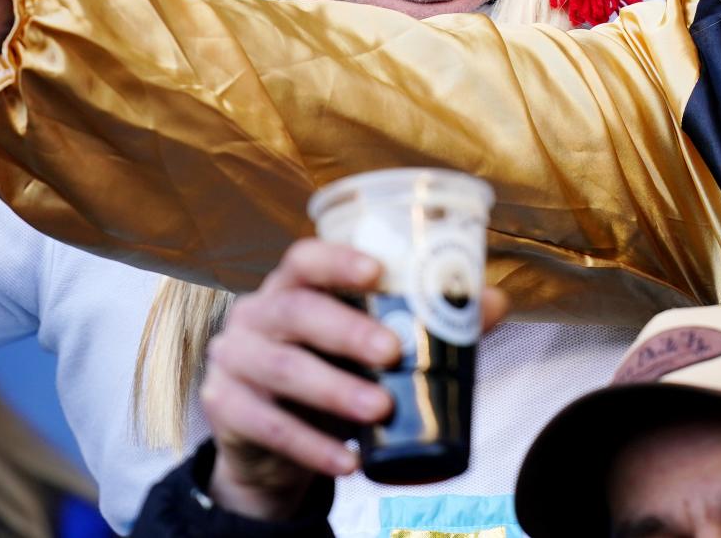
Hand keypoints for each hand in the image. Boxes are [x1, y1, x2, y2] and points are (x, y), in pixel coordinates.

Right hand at [198, 239, 507, 520]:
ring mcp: (234, 361)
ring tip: (380, 410)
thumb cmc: (330, 365)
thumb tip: (494, 302)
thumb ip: (427, 320)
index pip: (304, 258)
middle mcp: (256, 314)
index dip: (337, 260)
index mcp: (292, 285)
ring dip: (335, 392)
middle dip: (346, 331)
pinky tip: (348, 461)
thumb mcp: (368, 339)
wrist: (270, 435)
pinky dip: (313, 447)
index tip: (376, 272)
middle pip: (296, 313)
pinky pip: (270, 427)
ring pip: (282, 371)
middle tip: (392, 351)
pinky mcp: (226, 410)